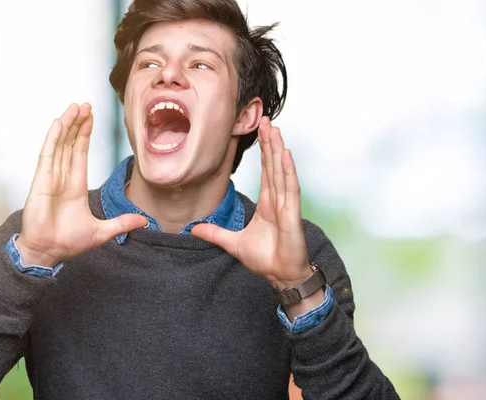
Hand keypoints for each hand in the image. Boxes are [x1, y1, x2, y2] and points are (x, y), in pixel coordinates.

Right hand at [17, 103, 147, 266]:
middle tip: (85, 104)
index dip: (85, 134)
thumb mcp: (102, 231)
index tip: (90, 117)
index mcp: (75, 185)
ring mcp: (51, 177)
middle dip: (78, 123)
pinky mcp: (41, 181)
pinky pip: (47, 154)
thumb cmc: (68, 243)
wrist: (48, 252)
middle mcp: (63, 177)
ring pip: (60, 144)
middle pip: (71, 143)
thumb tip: (143, 221)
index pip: (80, 153)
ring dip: (67, 125)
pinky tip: (59, 123)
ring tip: (75, 107)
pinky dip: (53, 138)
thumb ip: (121, 223)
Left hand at [191, 117, 310, 288]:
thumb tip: (194, 229)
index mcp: (267, 203)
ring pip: (281, 171)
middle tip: (265, 118)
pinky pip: (290, 188)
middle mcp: (278, 199)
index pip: (266, 171)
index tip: (259, 130)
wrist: (280, 276)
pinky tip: (285, 154)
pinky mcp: (292, 214)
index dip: (263, 150)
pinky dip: (288, 170)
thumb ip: (215, 233)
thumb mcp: (233, 243)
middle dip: (269, 142)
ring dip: (278, 149)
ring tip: (274, 128)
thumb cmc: (265, 259)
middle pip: (273, 164)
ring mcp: (286, 205)